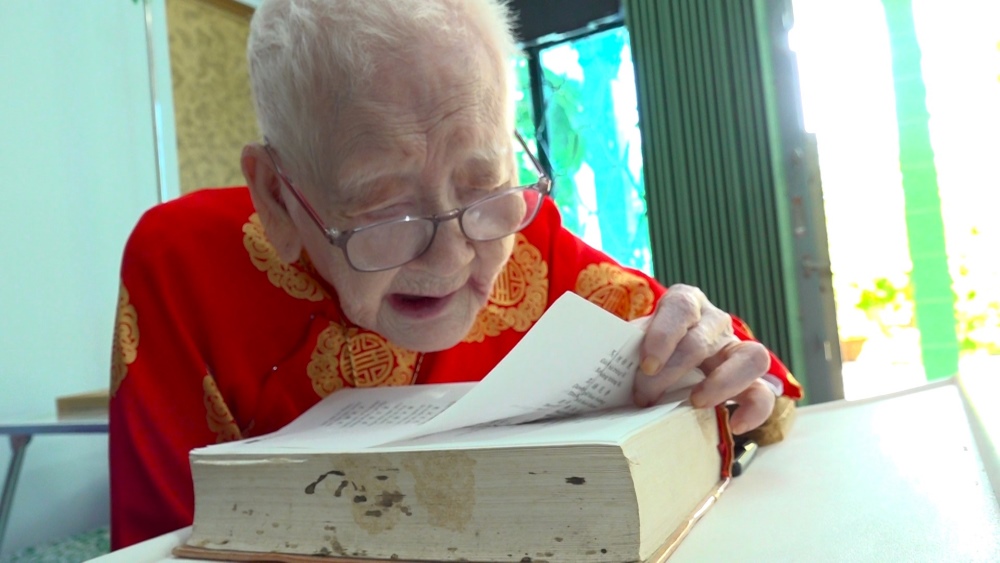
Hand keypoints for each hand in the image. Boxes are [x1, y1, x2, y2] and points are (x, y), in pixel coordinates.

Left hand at [632, 284, 773, 434]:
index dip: (664, 334)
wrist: (660, 361)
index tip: (646, 364)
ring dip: (722, 383)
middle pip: (700, 342)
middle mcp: (713, 321)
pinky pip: (763, 392)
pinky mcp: (749, 380)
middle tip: (645, 397)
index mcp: (684, 302)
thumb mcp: (631, 340)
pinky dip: (753, 410)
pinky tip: (733, 425)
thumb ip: (621, 345)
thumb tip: (599, 367)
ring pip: (750, 357)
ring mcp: (735, 349)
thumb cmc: (642, 348)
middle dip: (670, 373)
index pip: (680, 307)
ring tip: (696, 403)